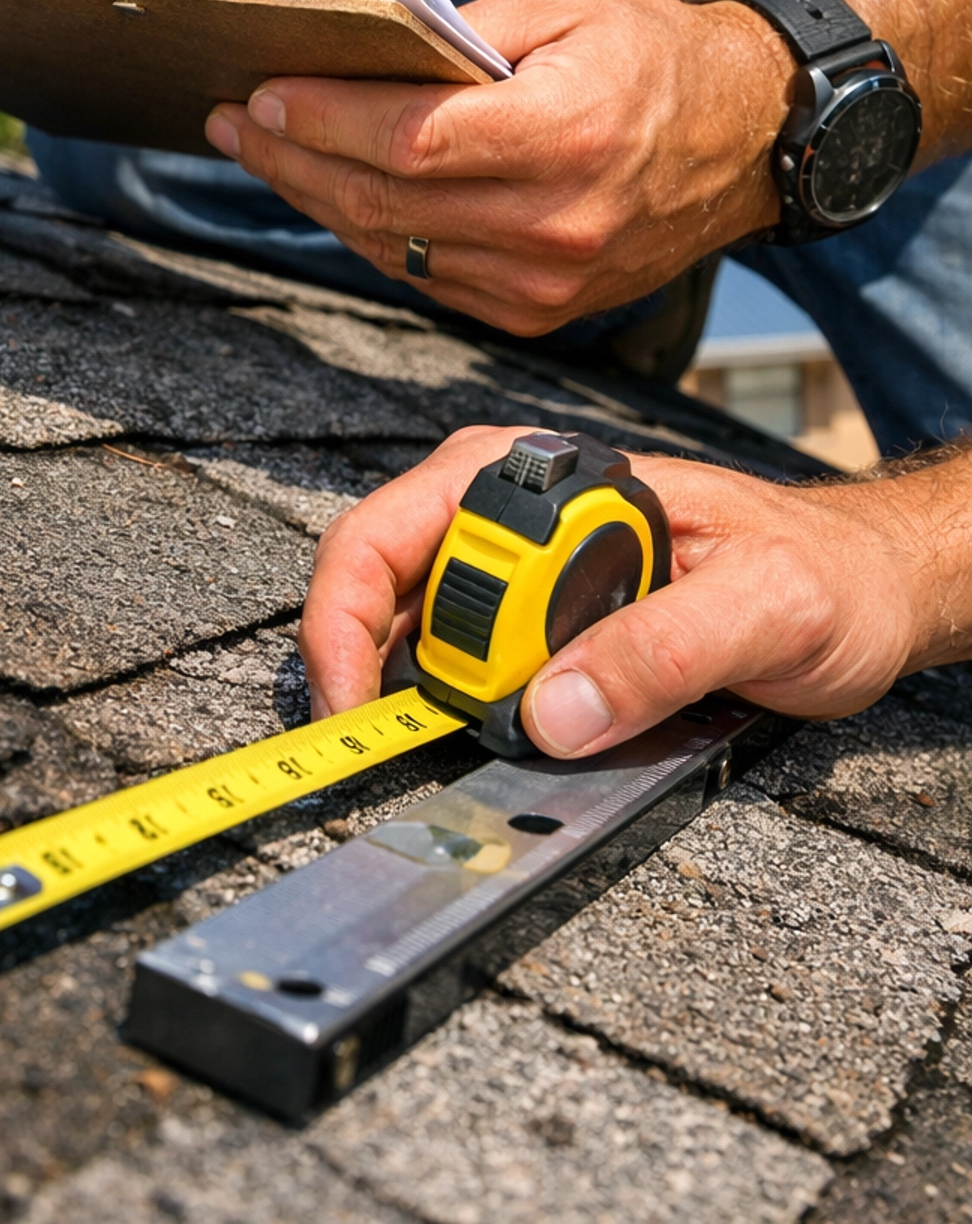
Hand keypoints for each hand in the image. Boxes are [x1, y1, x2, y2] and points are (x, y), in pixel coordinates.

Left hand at [205, 0, 796, 330]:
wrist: (748, 137)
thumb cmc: (654, 56)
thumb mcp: (561, 5)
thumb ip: (457, 33)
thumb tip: (355, 55)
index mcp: (565, 135)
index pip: (408, 141)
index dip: (322, 121)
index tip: (261, 93)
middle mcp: (555, 221)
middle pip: (384, 201)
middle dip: (292, 159)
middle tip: (234, 122)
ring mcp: (546, 279)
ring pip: (393, 246)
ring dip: (317, 199)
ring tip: (265, 152)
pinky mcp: (538, 310)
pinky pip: (425, 276)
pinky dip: (372, 233)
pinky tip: (335, 191)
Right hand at [300, 425, 954, 754]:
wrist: (871, 588)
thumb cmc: (830, 574)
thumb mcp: (768, 609)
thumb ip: (665, 652)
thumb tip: (554, 713)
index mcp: (554, 478)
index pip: (401, 529)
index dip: (352, 620)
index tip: (357, 709)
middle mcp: (519, 509)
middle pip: (384, 579)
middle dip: (379, 667)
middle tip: (414, 744)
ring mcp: (524, 564)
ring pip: (411, 625)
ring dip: (419, 692)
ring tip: (455, 741)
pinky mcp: (541, 616)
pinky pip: (465, 660)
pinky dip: (460, 707)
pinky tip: (497, 730)